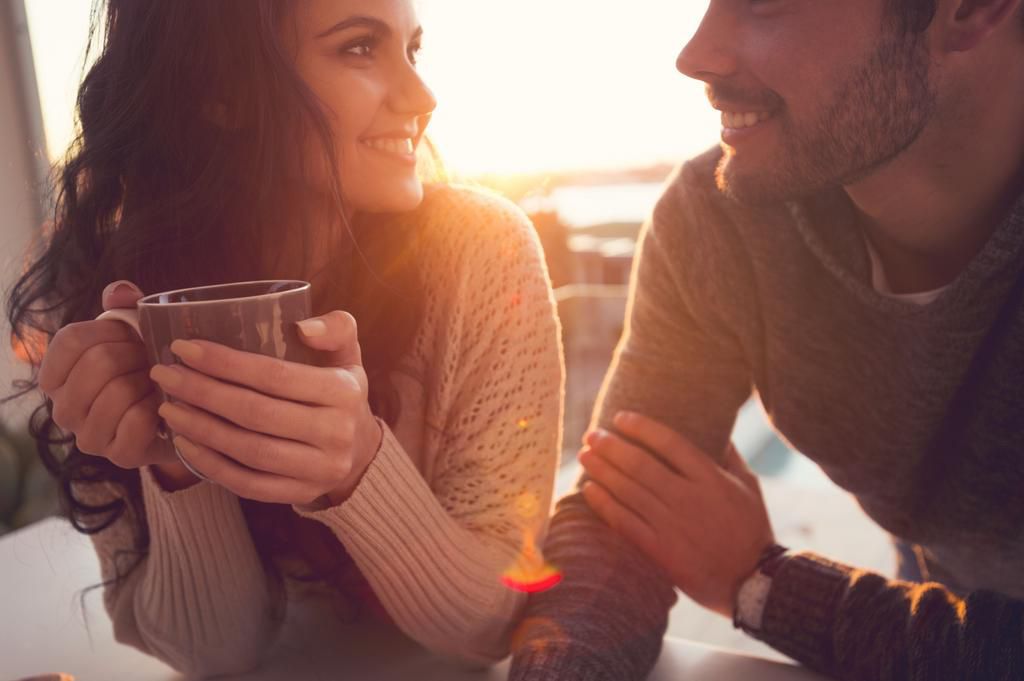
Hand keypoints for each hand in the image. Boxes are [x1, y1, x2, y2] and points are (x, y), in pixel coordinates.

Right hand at [38, 281, 180, 471]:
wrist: (180, 413)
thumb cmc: (147, 367)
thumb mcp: (134, 331)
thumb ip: (123, 306)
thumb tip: (120, 292)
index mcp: (57, 374)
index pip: (71, 340)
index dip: (110, 331)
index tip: (130, 335)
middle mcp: (63, 408)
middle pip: (97, 363)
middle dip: (135, 355)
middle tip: (152, 360)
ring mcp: (89, 436)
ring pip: (117, 393)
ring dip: (150, 383)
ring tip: (159, 384)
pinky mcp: (119, 456)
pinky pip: (137, 421)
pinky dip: (159, 407)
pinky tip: (164, 407)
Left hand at [149, 310, 382, 506]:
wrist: (361, 451)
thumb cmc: (339, 392)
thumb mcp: (348, 354)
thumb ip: (336, 328)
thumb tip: (304, 326)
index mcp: (344, 392)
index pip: (275, 376)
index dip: (225, 362)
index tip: (184, 348)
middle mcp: (336, 433)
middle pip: (255, 412)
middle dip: (202, 392)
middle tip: (164, 374)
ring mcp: (319, 469)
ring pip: (249, 450)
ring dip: (200, 428)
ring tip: (168, 406)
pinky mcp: (301, 494)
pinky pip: (248, 484)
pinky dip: (211, 465)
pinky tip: (185, 443)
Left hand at [578, 411, 773, 617]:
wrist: (753, 582)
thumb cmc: (751, 530)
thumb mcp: (749, 487)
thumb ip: (731, 456)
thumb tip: (718, 428)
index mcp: (711, 478)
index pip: (670, 442)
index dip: (641, 427)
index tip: (620, 417)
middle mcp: (689, 498)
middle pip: (641, 464)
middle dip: (611, 446)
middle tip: (591, 434)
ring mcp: (673, 525)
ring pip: (628, 491)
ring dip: (603, 470)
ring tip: (585, 456)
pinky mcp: (661, 551)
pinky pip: (625, 522)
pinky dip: (605, 504)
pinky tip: (589, 490)